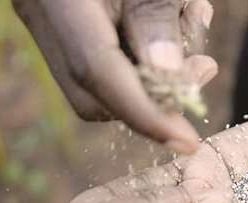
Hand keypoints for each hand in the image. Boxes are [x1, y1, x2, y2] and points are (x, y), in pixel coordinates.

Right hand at [13, 0, 216, 151]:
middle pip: (97, 93)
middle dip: (155, 95)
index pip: (100, 74)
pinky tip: (175, 20)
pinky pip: (103, 59)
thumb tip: (167, 82)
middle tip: (202, 70)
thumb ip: (156, 18)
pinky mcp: (64, 22)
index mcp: (62, 1)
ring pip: (103, 82)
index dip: (146, 116)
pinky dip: (142, 54)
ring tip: (193, 26)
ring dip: (155, 72)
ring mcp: (49, 22)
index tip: (188, 143)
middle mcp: (45, 17)